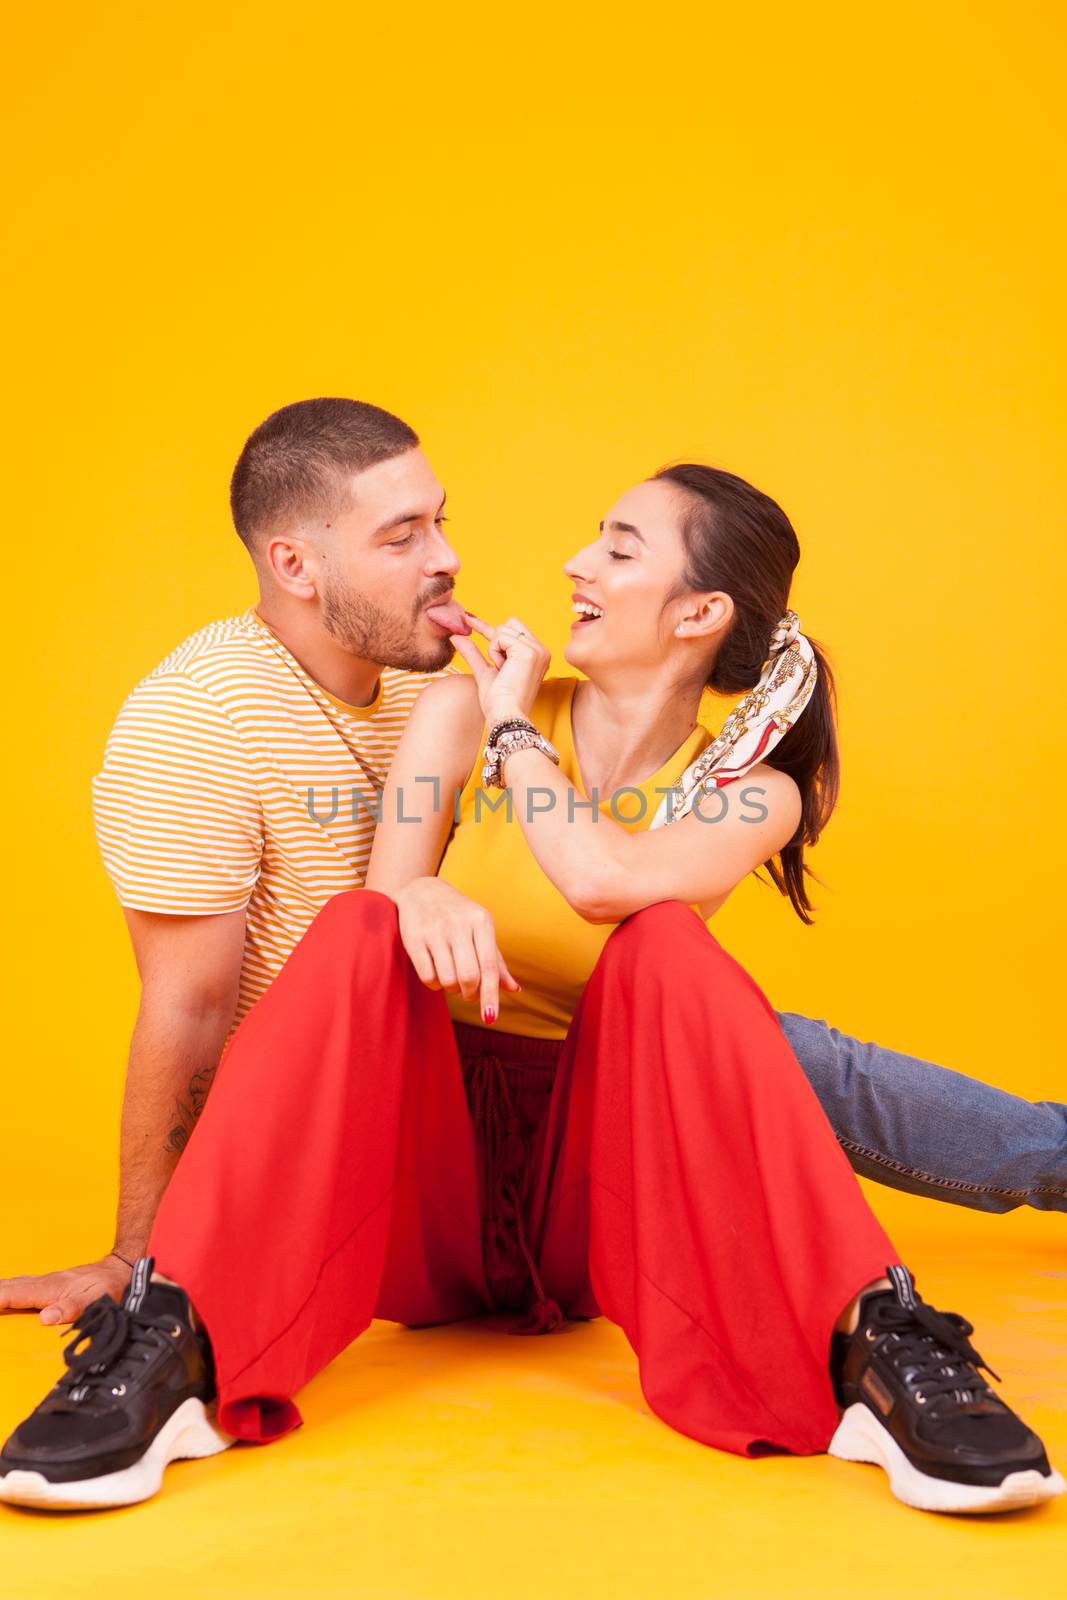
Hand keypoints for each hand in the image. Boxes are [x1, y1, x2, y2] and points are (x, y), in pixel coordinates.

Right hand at [0, 1254, 131, 1325]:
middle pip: (8, 1287)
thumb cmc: (108, 1287)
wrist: (121, 1271)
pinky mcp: (49, 1285)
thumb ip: (71, 1308)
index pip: (13, 1294)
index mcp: (49, 1289)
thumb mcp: (96, 1300)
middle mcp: (44, 1283)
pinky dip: (6, 1289)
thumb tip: (46, 1317)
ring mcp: (46, 1283)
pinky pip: (21, 1287)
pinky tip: (3, 1292)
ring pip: (13, 1285)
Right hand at [395, 878, 519, 1023]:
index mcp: (481, 921)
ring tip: (452, 980)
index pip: (490, 966)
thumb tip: (514, 989)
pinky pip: (428, 976)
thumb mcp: (481, 930)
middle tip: (468, 993)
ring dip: (452, 990)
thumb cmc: (458, 915)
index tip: (490, 1017)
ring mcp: (435, 931)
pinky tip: (437, 974)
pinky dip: (435, 985)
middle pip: (469, 977)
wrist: (421, 891)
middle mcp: (458, 925)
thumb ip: (496, 960)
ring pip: (448, 979)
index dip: (491, 995)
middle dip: (470, 994)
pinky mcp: (414, 939)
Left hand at [450, 614, 549, 726]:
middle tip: (500, 668)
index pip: (512, 631)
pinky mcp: (529, 652)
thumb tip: (454, 636)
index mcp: (537, 656)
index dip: (489, 627)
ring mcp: (537, 650)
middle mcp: (542, 651)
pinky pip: (500, 637)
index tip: (469, 619)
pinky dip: (494, 652)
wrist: (505, 715)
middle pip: (510, 624)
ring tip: (503, 672)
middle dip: (496, 642)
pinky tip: (503, 669)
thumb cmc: (498, 703)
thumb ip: (473, 653)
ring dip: (495, 650)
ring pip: (503, 630)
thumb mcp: (484, 672)